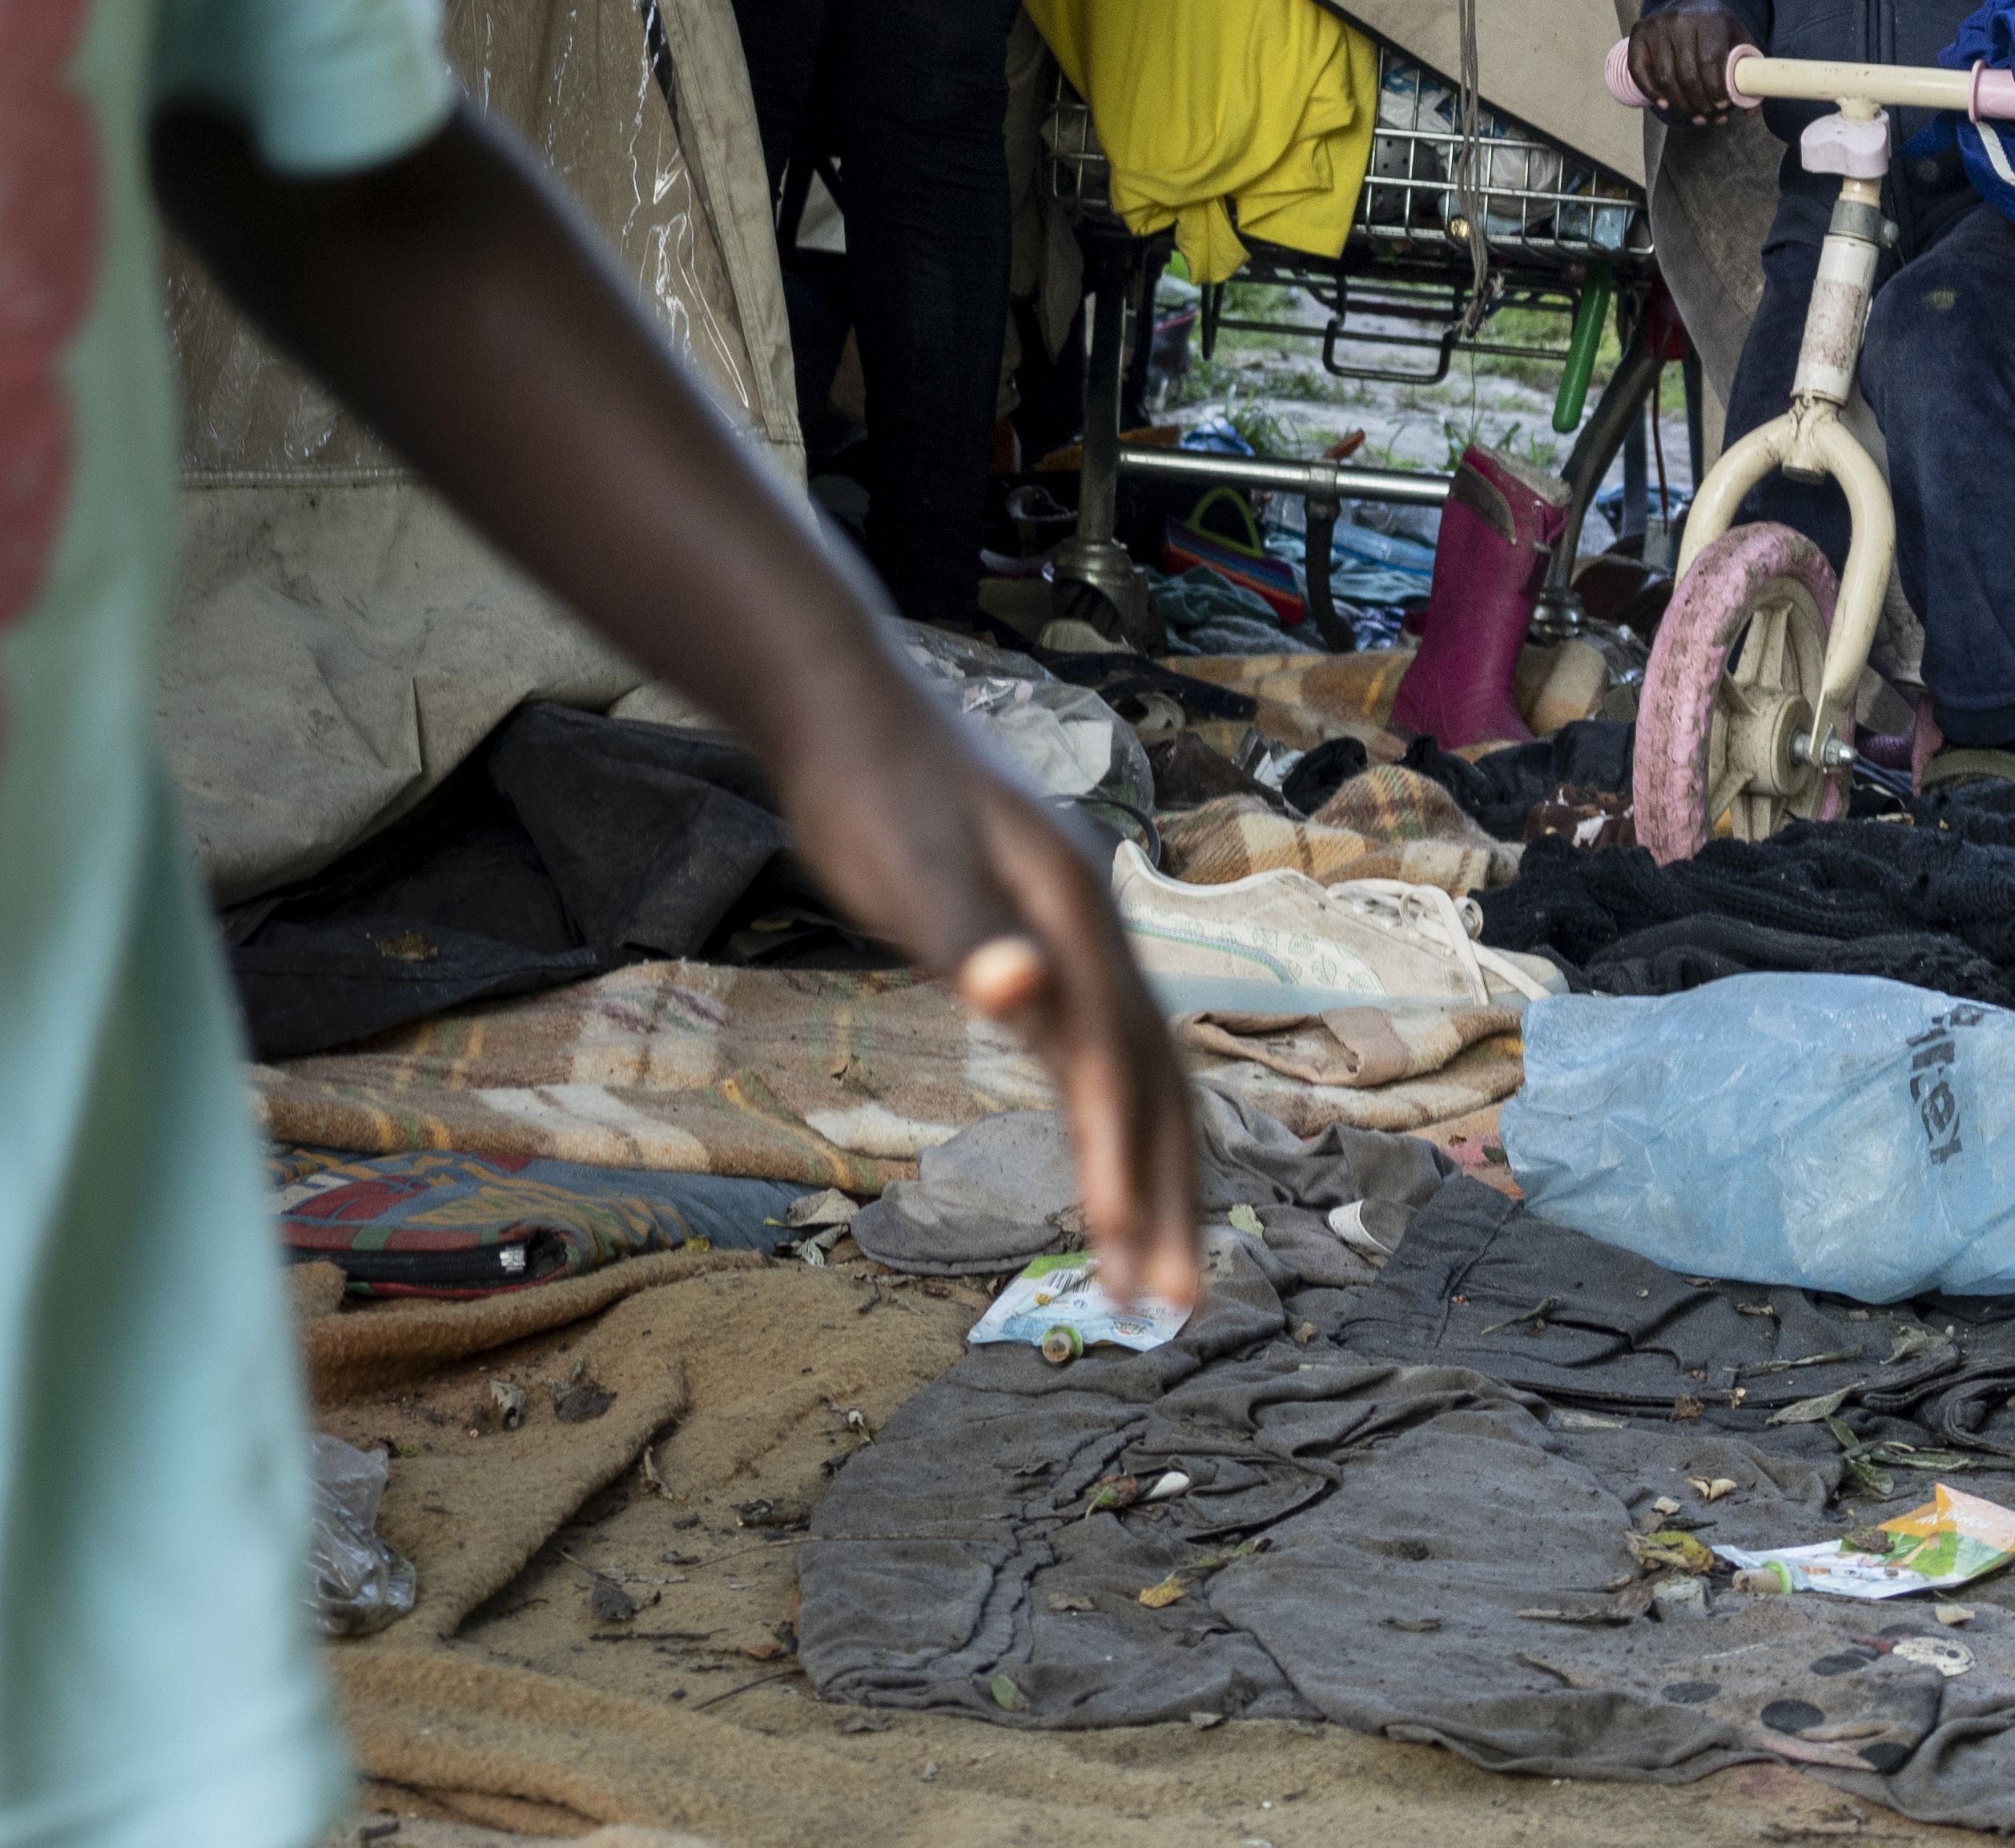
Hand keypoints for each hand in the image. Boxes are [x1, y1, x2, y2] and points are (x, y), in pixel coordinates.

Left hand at [768, 706, 1201, 1315]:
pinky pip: (1095, 1054)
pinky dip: (1107, 1123)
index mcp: (1079, 922)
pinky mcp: (1039, 946)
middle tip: (1169, 1308)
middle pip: (1153, 1083)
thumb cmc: (874, 786)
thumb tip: (1020, 991)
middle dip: (1166, 1196)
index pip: (1115, 1064)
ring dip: (1146, 1172)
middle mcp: (1095, 936)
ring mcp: (1073, 940)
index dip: (1122, 1162)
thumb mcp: (913, 863)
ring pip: (1134, 1075)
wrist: (844, 707)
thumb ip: (969, 933)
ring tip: (1142, 1268)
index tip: (1119, 1256)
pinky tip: (1096, 1163)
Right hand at [1630, 0, 1751, 125]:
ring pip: (1665, 77)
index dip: (1715, 89)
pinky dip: (1651, 92)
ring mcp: (1657, 25)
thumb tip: (1750, 111)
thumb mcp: (1738, 41)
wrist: (1692, 5)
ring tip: (1693, 116)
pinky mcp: (1639, 32)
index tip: (1722, 107)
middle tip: (1708, 116)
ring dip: (1679, 104)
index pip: (1710, 61)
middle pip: (1687, 73)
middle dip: (1699, 102)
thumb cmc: (1718, 30)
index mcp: (1710, 19)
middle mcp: (1680, 19)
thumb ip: (1747, 72)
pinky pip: (1639, 69)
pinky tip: (1665, 104)